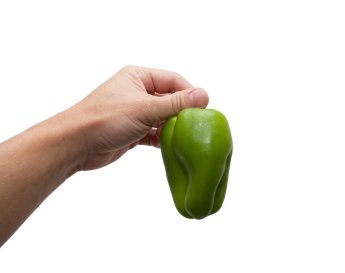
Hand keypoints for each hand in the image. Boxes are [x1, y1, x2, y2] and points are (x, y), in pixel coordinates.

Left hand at [59, 66, 208, 170]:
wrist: (75, 144)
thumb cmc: (105, 119)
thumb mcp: (145, 108)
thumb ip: (175, 103)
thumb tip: (203, 95)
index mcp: (138, 77)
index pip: (173, 80)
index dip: (189, 93)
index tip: (203, 108)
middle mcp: (137, 92)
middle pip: (169, 100)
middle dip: (181, 113)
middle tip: (196, 126)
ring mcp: (134, 112)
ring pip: (162, 118)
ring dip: (172, 128)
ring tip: (184, 138)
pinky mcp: (132, 131)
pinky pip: (154, 133)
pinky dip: (162, 139)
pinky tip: (170, 147)